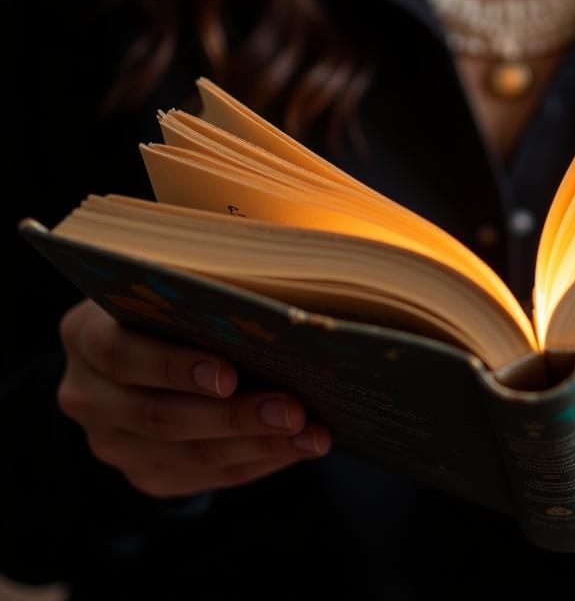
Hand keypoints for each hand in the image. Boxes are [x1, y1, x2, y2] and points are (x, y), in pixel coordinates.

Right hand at [56, 298, 332, 499]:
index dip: (175, 367)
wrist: (152, 337)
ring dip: (259, 444)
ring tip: (311, 432)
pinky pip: (207, 475)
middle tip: (292, 409)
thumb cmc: (178, 295)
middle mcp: (87, 395)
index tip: (229, 376)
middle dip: (234, 416)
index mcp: (84, 334)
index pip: (121, 354)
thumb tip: (280, 291)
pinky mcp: (146, 473)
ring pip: (190, 453)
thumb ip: (208, 283)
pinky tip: (300, 445)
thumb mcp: (178, 276)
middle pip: (161, 415)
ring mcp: (113, 442)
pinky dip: (260, 461)